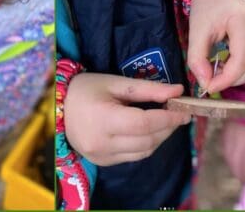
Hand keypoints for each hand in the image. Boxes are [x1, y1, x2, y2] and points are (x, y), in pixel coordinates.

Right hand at [63, 73, 190, 165]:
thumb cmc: (87, 89)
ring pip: (144, 151)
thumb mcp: (116, 83)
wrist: (58, 107)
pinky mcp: (103, 162)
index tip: (185, 110)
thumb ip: (149, 89)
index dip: (169, 118)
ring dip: (161, 137)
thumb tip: (178, 91)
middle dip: (169, 127)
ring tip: (167, 120)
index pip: (144, 124)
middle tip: (180, 113)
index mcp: (102, 120)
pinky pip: (134, 156)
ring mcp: (101, 156)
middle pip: (147, 140)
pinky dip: (148, 144)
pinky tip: (151, 130)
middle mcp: (101, 143)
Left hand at [188, 0, 244, 93]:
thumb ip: (197, 58)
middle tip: (213, 78)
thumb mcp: (196, 31)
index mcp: (244, 20)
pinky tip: (233, 66)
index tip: (209, 87)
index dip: (227, 79)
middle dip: (233, 80)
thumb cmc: (208, 8)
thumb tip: (206, 84)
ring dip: (241, 78)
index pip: (243, 59)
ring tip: (223, 69)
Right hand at [221, 121, 244, 183]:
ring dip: (234, 167)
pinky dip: (229, 157)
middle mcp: (236, 144)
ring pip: (228, 160)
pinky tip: (236, 157)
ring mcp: (228, 138)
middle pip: (235, 167)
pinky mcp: (223, 133)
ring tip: (242, 169)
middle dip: (241, 175)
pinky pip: (224, 150)